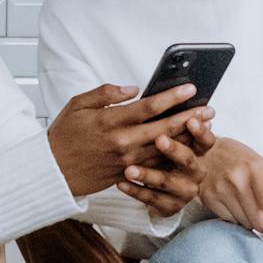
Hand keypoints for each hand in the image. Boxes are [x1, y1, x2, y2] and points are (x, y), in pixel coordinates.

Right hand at [47, 82, 211, 199]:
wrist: (52, 172)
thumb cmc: (64, 135)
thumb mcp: (78, 105)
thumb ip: (106, 94)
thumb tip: (132, 89)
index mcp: (110, 122)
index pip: (148, 107)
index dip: (172, 97)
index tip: (190, 89)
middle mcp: (122, 143)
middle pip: (164, 129)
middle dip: (190, 117)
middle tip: (210, 109)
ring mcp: (127, 161)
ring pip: (165, 149)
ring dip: (187, 138)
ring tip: (206, 127)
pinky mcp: (127, 174)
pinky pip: (155, 165)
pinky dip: (173, 156)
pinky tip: (187, 149)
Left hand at [117, 117, 215, 220]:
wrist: (167, 186)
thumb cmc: (165, 151)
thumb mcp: (168, 131)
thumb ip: (162, 112)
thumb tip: (145, 93)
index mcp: (196, 148)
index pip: (205, 139)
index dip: (200, 130)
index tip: (191, 118)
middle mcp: (193, 169)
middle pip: (188, 159)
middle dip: (175, 149)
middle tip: (160, 139)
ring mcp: (182, 189)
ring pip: (167, 182)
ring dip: (149, 175)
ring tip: (130, 169)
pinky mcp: (169, 205)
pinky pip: (153, 200)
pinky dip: (136, 192)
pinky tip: (121, 183)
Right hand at [197, 137, 262, 246]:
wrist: (205, 150)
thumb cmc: (240, 160)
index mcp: (255, 169)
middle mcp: (237, 179)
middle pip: (257, 219)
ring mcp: (220, 189)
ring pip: (244, 222)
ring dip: (250, 221)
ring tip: (245, 203)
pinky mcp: (208, 198)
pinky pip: (229, 221)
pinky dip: (235, 218)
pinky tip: (232, 203)